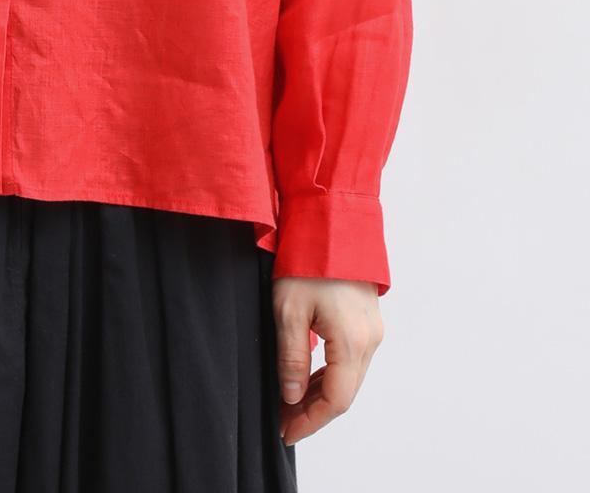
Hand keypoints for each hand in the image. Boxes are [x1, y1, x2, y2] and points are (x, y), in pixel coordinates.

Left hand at [272, 276, 382, 445]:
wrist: (332, 222)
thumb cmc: (309, 260)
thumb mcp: (288, 310)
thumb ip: (291, 358)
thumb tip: (292, 396)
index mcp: (352, 342)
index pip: (336, 400)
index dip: (310, 422)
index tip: (286, 432)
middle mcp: (369, 340)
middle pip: (345, 393)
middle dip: (314, 412)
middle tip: (283, 421)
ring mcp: (372, 330)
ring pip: (349, 377)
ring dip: (321, 394)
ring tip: (290, 403)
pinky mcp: (367, 320)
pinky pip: (351, 359)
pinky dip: (330, 374)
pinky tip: (308, 377)